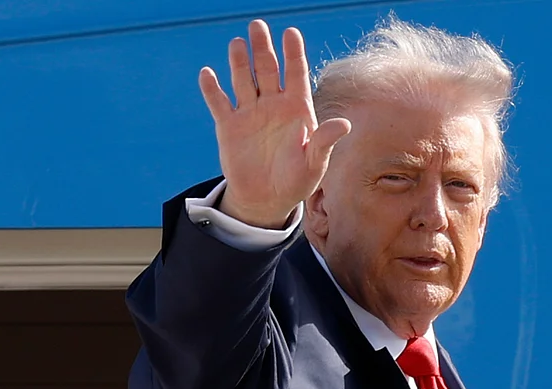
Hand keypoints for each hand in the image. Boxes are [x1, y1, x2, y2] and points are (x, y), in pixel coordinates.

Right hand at [198, 20, 351, 228]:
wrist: (267, 199)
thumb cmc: (296, 180)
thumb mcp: (315, 164)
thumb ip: (325, 142)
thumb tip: (344, 124)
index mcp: (297, 109)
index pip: (296, 74)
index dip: (294, 53)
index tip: (291, 32)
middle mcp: (273, 104)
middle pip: (268, 69)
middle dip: (263, 48)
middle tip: (258, 26)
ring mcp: (250, 112)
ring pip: (243, 80)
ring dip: (239, 63)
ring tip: (237, 44)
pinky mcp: (229, 126)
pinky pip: (219, 103)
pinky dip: (212, 89)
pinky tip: (207, 74)